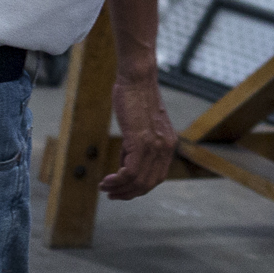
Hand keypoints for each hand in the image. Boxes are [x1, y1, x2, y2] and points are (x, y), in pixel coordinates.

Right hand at [103, 74, 175, 200]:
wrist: (137, 77)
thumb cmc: (135, 97)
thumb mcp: (141, 126)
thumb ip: (137, 146)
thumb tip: (124, 165)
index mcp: (168, 145)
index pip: (156, 177)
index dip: (139, 188)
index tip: (122, 190)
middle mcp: (165, 148)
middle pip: (148, 183)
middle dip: (128, 193)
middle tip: (111, 194)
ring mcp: (154, 146)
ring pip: (138, 181)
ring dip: (119, 189)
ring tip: (105, 188)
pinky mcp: (141, 142)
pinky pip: (129, 172)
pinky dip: (117, 180)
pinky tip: (106, 180)